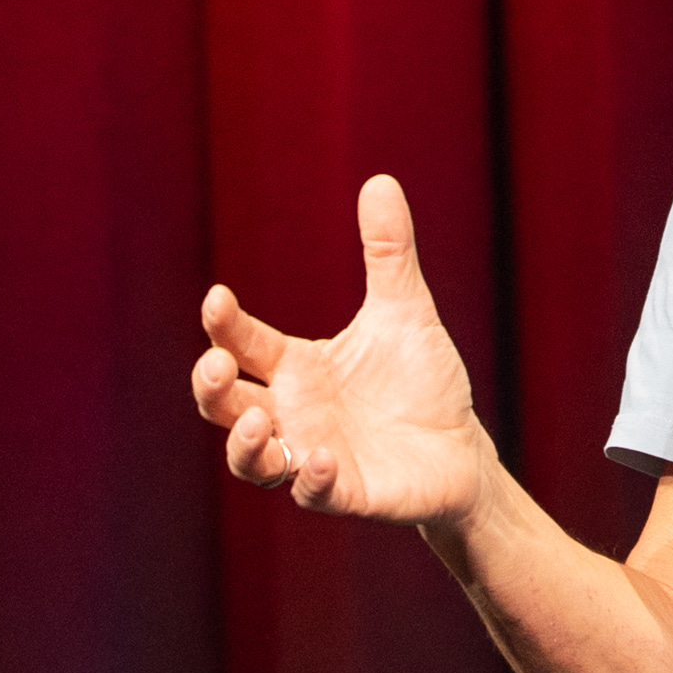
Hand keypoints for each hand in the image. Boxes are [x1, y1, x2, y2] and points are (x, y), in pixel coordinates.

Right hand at [191, 174, 489, 527]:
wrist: (463, 449)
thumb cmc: (422, 382)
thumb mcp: (405, 311)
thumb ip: (387, 253)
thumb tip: (381, 180)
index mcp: (294, 367)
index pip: (242, 342)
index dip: (224, 324)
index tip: (218, 298)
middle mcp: (291, 412)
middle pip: (222, 404)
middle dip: (210, 387)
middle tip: (217, 365)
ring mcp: (312, 455)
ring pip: (251, 460)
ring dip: (244, 444)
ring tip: (255, 420)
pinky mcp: (345, 492)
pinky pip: (313, 493)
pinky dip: (311, 480)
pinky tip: (322, 459)